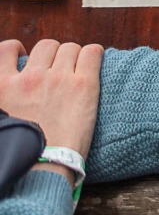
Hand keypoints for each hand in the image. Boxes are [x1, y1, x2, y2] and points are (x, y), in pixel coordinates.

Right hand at [0, 39, 101, 164]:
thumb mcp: (0, 119)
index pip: (7, 49)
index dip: (18, 51)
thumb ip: (5, 97)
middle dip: (52, 57)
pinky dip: (93, 56)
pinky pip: (93, 52)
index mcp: (1, 87)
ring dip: (73, 58)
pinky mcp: (83, 84)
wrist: (42, 168)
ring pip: (69, 48)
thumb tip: (14, 87)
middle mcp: (28, 78)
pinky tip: (91, 67)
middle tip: (57, 74)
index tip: (27, 61)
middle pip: (46, 46)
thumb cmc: (20, 151)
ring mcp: (56, 79)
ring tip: (75, 75)